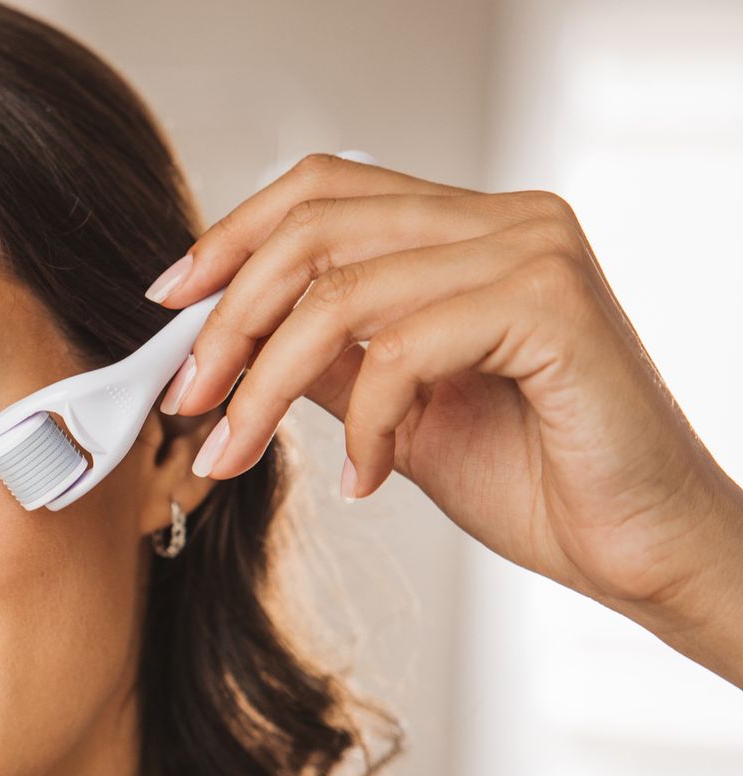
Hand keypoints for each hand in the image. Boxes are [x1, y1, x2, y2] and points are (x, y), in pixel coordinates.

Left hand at [148, 152, 742, 682]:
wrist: (641, 551)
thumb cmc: (535, 480)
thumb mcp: (395, 407)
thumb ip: (327, 357)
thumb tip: (222, 337)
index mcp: (470, 227)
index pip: (322, 190)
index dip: (231, 237)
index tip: (168, 306)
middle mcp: (506, 219)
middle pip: (314, 231)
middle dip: (227, 322)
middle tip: (184, 402)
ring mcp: (534, 252)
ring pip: (340, 296)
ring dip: (264, 388)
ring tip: (237, 458)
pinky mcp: (551, 306)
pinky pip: (401, 348)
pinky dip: (363, 422)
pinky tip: (367, 478)